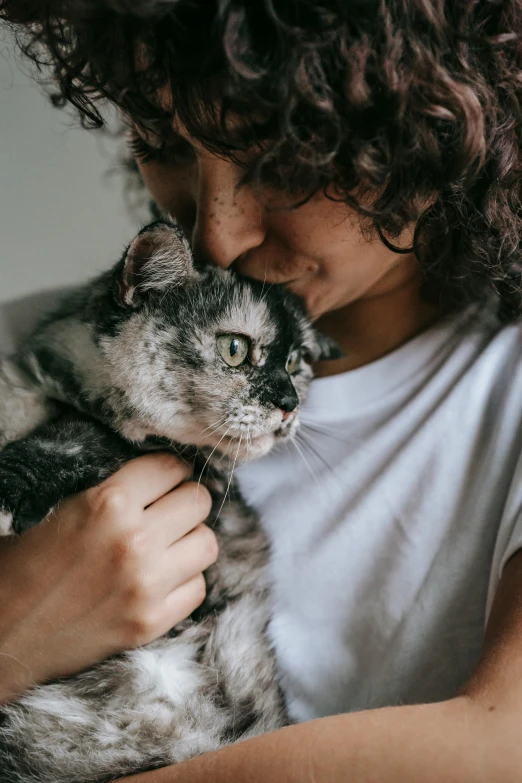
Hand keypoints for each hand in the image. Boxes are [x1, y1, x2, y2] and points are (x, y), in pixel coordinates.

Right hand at [0, 452, 214, 703]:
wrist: (1, 635)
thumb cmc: (21, 565)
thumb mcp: (62, 507)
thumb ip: (113, 490)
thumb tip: (159, 475)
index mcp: (106, 502)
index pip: (171, 466)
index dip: (170, 470)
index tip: (166, 478)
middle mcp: (134, 540)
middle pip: (199, 501)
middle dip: (185, 501)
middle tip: (169, 510)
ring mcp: (146, 585)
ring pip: (207, 544)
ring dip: (190, 540)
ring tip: (169, 543)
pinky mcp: (150, 623)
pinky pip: (198, 588)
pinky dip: (185, 581)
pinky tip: (162, 578)